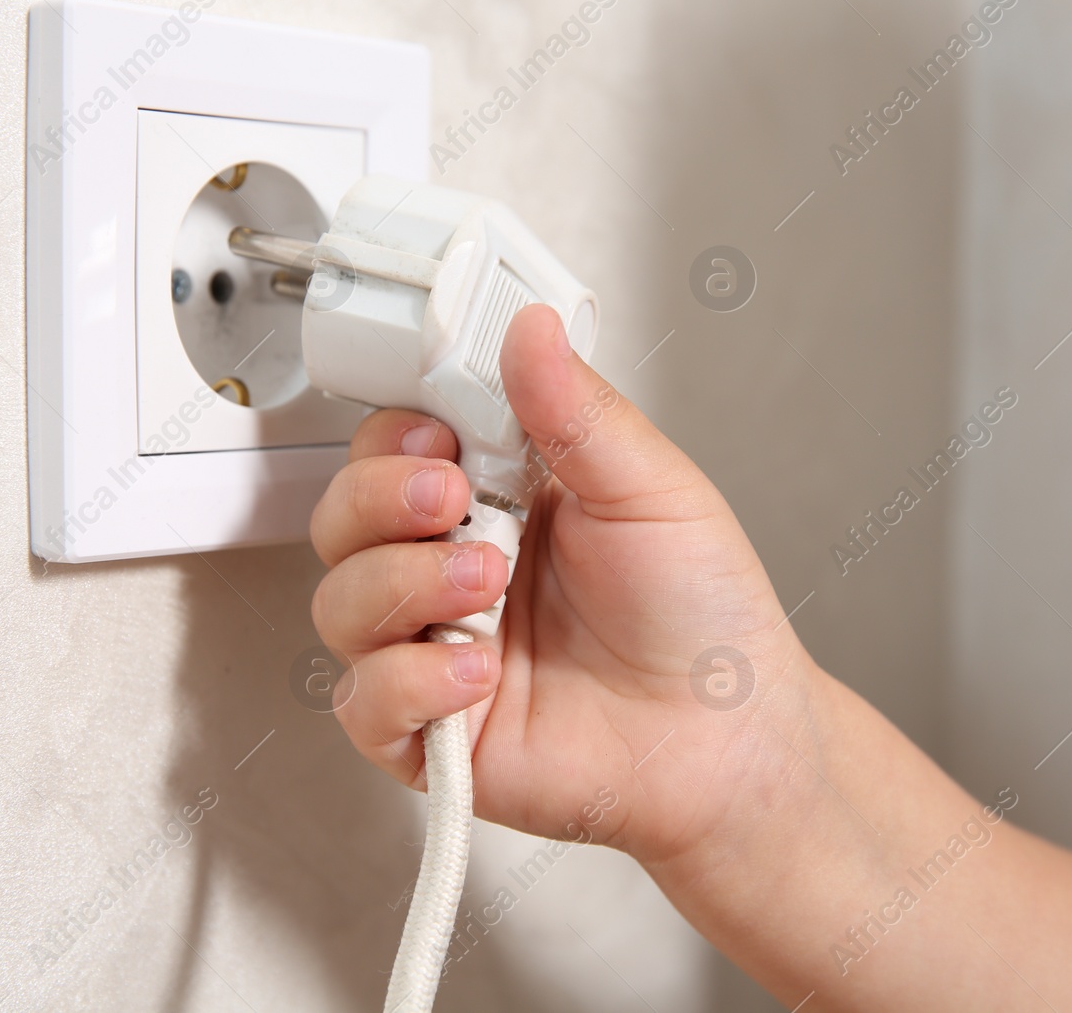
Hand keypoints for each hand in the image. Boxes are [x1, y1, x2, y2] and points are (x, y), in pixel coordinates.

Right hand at [308, 304, 808, 866]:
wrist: (730, 741)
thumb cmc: (703, 619)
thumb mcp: (651, 490)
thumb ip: (576, 412)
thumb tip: (532, 330)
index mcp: (498, 500)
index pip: (395, 447)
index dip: (394, 435)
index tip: (436, 431)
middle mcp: (453, 572)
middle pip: (344, 518)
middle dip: (381, 497)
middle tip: (452, 495)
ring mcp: (437, 651)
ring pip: (340, 603)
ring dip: (403, 582)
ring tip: (488, 583)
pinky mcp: (433, 733)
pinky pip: (365, 702)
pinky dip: (410, 681)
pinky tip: (477, 671)